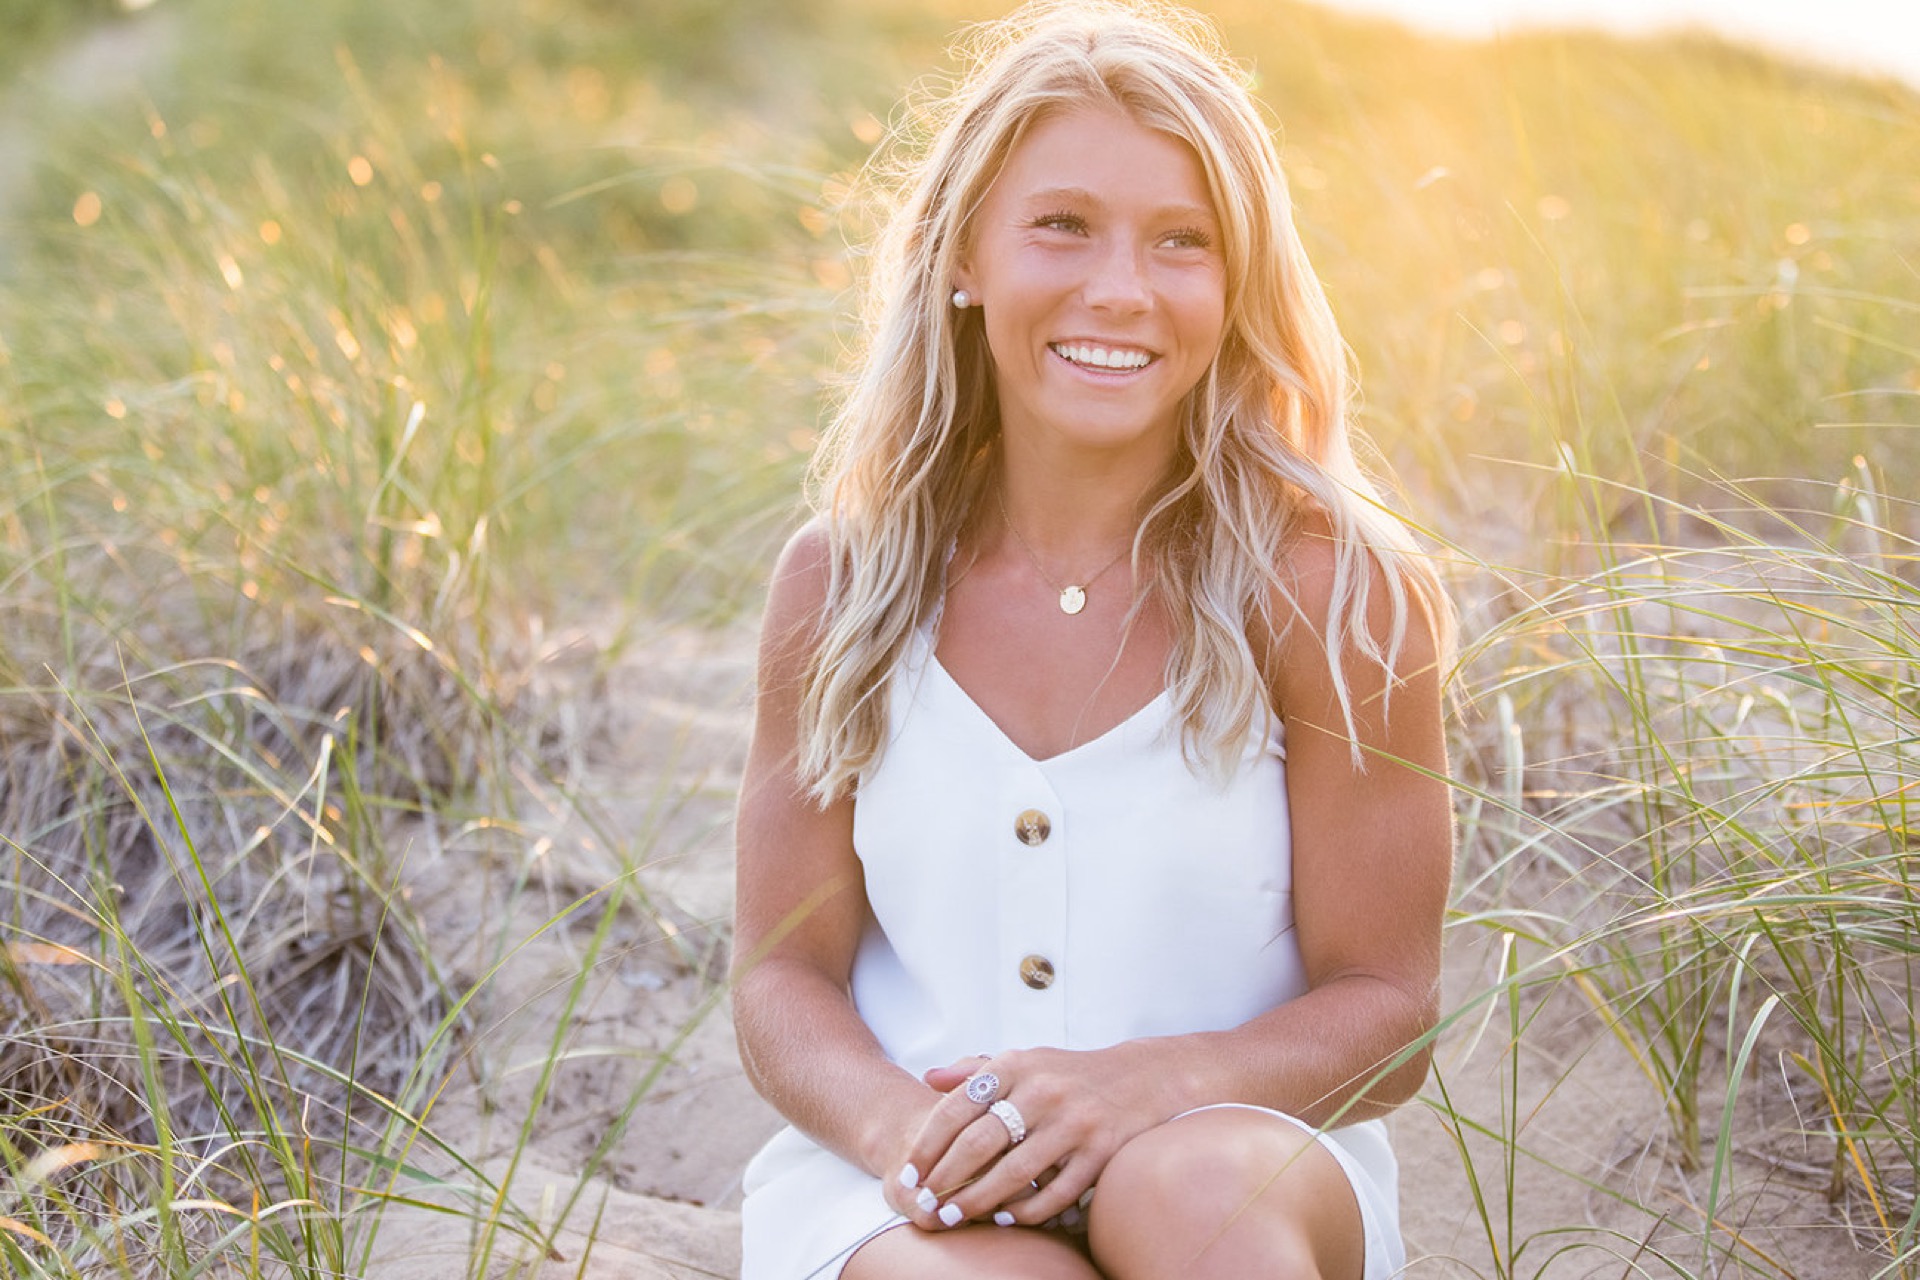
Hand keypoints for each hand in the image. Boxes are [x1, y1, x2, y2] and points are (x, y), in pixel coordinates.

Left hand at [887, 1042, 1180, 1230]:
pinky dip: (1028, 1211)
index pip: (957, 1107)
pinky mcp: (1101, 1152)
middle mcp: (1044, 1090)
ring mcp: (1074, 1122)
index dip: (927, 1144)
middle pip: (980, 1143)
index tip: (908, 1172)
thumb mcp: (1024, 1060)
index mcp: (1017, 1064)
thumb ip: (976, 1070)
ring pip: (1014, 1172)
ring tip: (953, 1217)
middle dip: (945, 1179)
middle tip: (924, 1204)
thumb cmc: (1071, 1074)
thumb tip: (929, 1078)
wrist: (1145, 1077)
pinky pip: (1056, 1192)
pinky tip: (1006, 1219)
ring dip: (978, 1201)